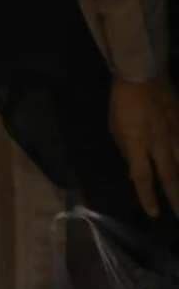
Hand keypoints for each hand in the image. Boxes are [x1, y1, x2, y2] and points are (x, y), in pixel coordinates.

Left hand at [109, 75, 178, 218]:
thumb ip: (126, 149)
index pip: (142, 176)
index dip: (147, 196)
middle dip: (175, 198)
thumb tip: (134, 169)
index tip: (154, 214)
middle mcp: (158, 142)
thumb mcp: (114, 126)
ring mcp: (174, 132)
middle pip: (169, 175)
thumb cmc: (122, 101)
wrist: (141, 74)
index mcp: (136, 142)